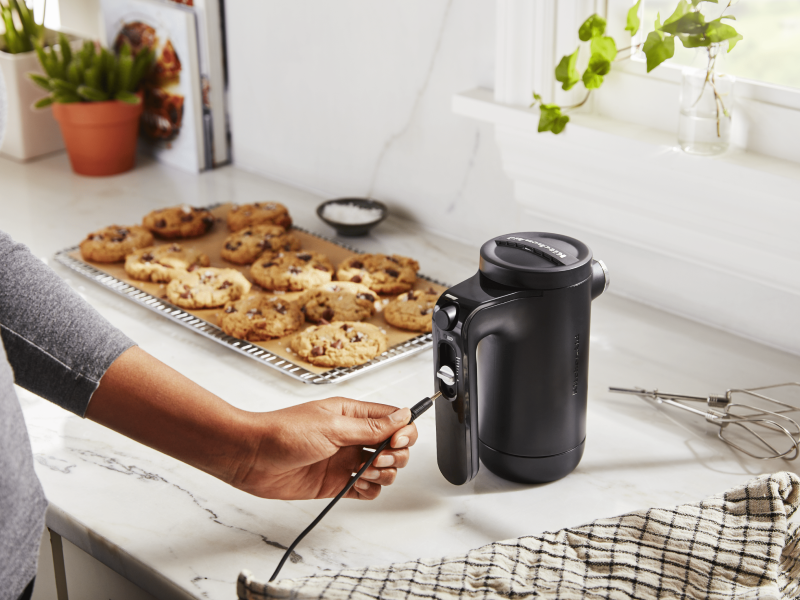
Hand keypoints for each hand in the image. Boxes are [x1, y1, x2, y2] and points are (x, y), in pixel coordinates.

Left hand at [87, 348, 416, 501]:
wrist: (250, 457)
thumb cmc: (282, 432)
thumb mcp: (332, 426)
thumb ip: (370, 426)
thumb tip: (402, 417)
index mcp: (353, 414)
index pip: (394, 420)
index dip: (403, 432)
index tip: (396, 442)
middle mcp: (352, 437)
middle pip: (394, 447)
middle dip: (395, 456)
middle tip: (378, 460)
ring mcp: (345, 460)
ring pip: (383, 470)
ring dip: (383, 474)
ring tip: (364, 473)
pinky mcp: (336, 483)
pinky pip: (366, 489)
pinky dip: (368, 490)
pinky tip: (356, 486)